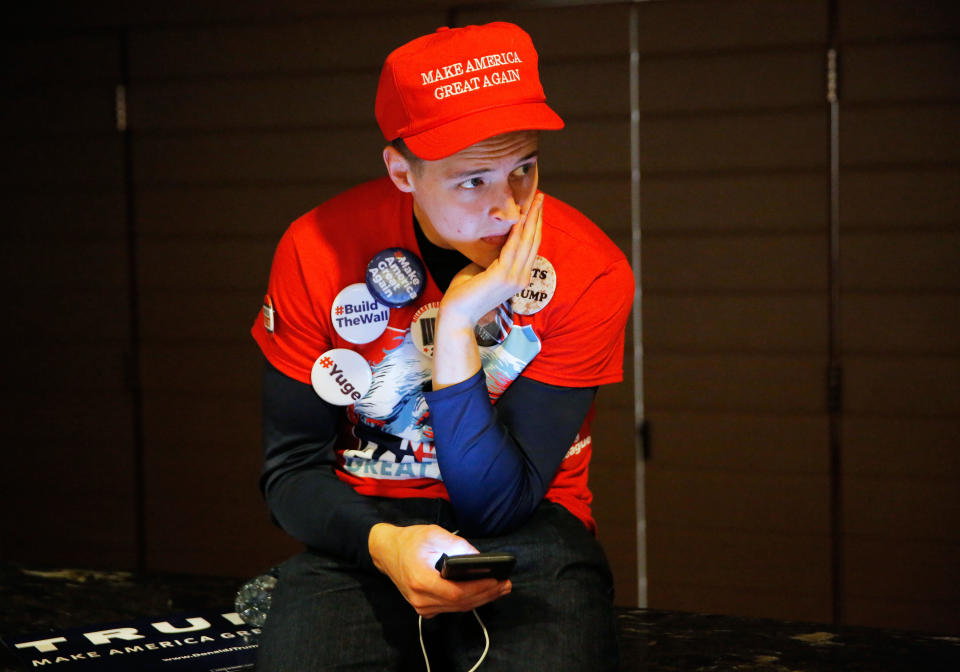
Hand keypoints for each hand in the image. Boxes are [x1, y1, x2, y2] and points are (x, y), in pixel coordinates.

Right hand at [368, 523, 511, 617]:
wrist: (386, 551)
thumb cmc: (410, 540)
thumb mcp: (434, 534)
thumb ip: (457, 546)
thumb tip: (480, 559)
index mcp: (420, 579)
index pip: (456, 592)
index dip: (479, 588)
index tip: (498, 580)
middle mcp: (420, 598)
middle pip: (460, 603)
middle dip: (486, 594)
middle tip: (506, 584)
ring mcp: (421, 607)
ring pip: (457, 608)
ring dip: (481, 599)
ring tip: (501, 588)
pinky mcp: (424, 609)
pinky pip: (451, 608)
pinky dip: (469, 601)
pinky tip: (484, 593)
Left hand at [440, 192, 543, 327]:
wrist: (457, 315)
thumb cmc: (465, 295)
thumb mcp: (481, 270)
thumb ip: (491, 257)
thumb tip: (492, 241)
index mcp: (517, 277)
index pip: (530, 247)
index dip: (534, 225)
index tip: (535, 207)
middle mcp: (521, 278)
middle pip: (533, 241)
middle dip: (537, 217)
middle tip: (540, 196)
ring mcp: (514, 278)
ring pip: (527, 242)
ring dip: (531, 218)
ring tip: (534, 200)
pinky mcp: (503, 276)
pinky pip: (513, 247)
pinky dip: (518, 230)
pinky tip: (520, 216)